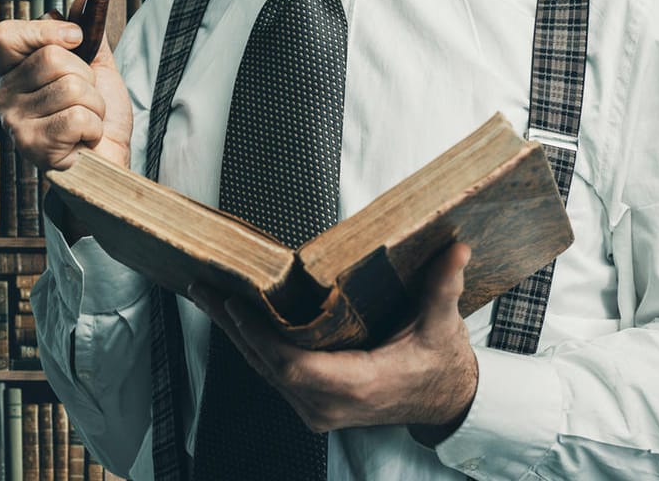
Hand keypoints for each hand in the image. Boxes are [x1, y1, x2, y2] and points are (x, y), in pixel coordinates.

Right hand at [0, 18, 133, 172]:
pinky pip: (77, 116)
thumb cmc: (97, 118)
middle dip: (87, 77)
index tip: (76, 38)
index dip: (44, 29)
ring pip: (71, 88)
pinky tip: (85, 139)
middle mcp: (4, 96)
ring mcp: (14, 123)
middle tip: (86, 98)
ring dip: (95, 104)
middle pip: (52, 58)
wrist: (108, 164)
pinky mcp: (33, 147)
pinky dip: (94, 126)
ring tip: (87, 121)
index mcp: (12, 72)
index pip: (7, 34)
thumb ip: (86, 33)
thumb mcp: (94, 67)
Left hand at [190, 241, 479, 444]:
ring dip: (235, 333)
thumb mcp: (442, 325)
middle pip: (267, 365)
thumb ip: (442, 287)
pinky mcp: (313, 404)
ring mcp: (318, 409)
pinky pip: (273, 374)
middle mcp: (330, 405)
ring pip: (264, 370)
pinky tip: (231, 317)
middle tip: (202, 286)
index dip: (260, 337)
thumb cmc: (440, 362)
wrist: (445, 401)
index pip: (293, 366)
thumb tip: (456, 248)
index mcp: (359, 385)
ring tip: (205, 294)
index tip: (234, 305)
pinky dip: (250, 343)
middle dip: (232, 325)